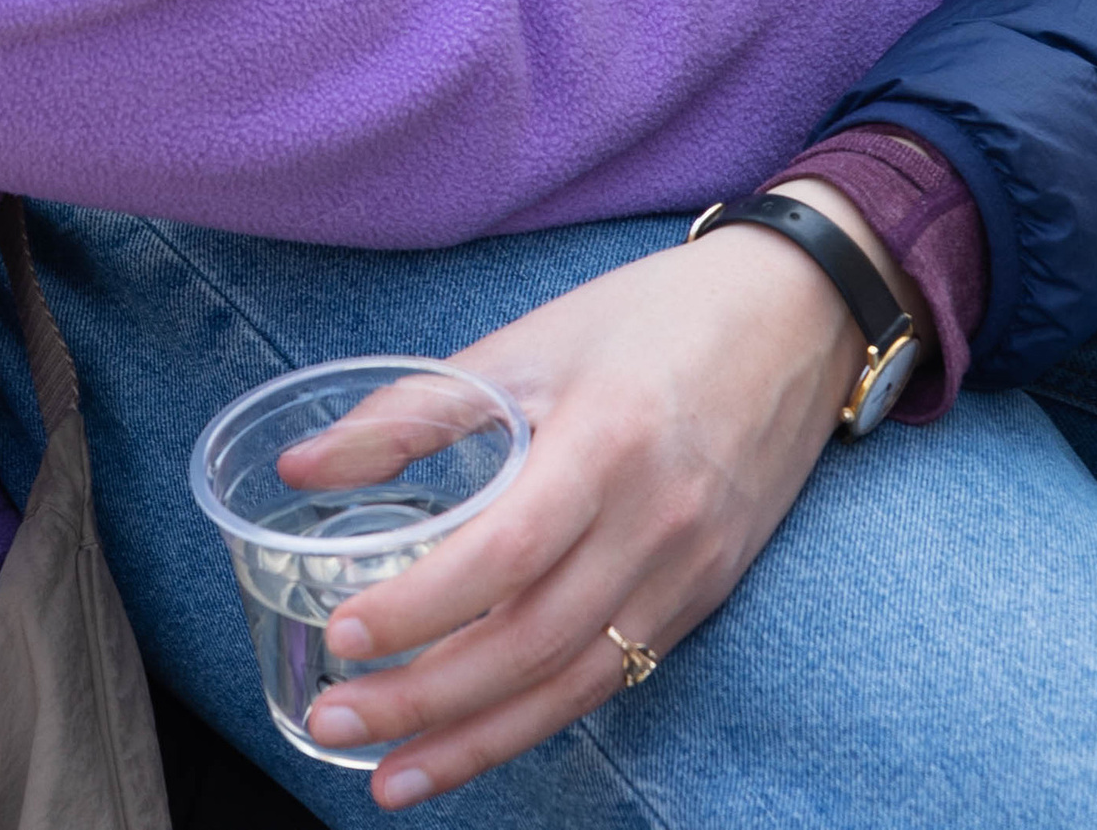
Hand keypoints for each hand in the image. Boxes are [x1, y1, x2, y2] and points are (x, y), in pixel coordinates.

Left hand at [273, 207, 877, 805]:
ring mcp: (685, 574)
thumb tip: (300, 467)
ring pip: (570, 684)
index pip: (503, 554)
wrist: (796, 320)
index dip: (420, 605)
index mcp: (605, 445)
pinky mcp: (698, 600)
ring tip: (389, 777)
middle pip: (531, 642)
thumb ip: (414, 410)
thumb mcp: (527, 342)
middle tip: (333, 718)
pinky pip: (609, 678)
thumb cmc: (648, 319)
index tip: (342, 635)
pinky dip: (535, 719)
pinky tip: (473, 743)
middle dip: (426, 698)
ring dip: (475, 740)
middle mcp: (653, 526)